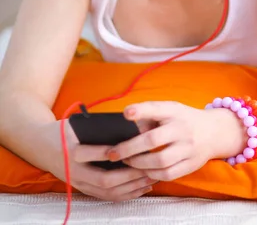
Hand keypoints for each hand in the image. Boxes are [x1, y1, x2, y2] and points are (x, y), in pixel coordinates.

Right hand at [39, 120, 156, 201]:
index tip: (134, 150)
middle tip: (150, 167)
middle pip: (105, 179)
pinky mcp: (83, 189)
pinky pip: (106, 196)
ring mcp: (79, 183)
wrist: (41, 146)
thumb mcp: (76, 123)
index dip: (115, 154)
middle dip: (130, 175)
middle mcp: (75, 172)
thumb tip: (129, 125)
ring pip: (108, 192)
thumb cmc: (64, 131)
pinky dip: (126, 194)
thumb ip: (96, 126)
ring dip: (132, 187)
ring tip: (151, 177)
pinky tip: (141, 188)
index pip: (95, 154)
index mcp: (72, 151)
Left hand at [105, 101, 220, 180]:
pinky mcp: (191, 164)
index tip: (126, 113)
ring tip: (128, 162)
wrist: (215, 132)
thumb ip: (150, 116)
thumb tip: (127, 128)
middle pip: (153, 140)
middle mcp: (182, 128)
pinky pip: (167, 174)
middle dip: (129, 148)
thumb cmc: (184, 120)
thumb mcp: (171, 110)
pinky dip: (152, 175)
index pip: (157, 109)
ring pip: (159, 161)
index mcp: (175, 111)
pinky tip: (144, 171)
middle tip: (112, 153)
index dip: (141, 111)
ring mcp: (189, 148)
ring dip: (138, 164)